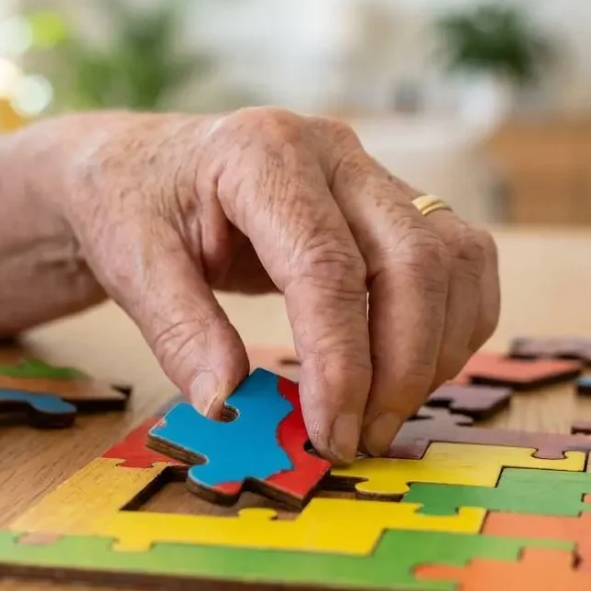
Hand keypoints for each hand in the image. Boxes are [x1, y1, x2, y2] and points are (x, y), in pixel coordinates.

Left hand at [62, 108, 499, 462]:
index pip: (326, 265)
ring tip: (380, 417)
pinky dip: (452, 324)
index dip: (340, 360)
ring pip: (451, 259)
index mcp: (262, 153)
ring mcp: (370, 172)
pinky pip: (460, 259)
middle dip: (399, 366)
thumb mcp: (131, 265)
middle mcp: (332, 151)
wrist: (140, 164)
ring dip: (435, 351)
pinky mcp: (392, 200)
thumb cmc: (131, 206)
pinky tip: (408, 374)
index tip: (329, 433)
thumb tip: (228, 404)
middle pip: (411, 260)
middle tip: (358, 440)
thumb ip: (180, 331)